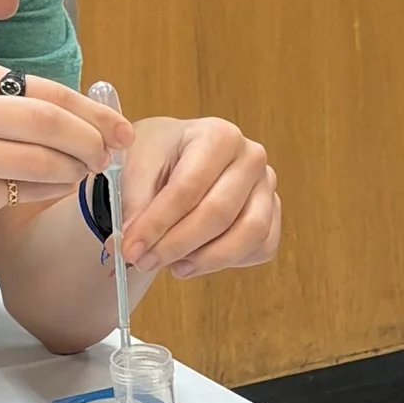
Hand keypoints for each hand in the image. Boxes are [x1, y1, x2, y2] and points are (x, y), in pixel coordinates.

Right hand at [0, 63, 127, 249]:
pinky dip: (50, 191)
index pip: (47, 90)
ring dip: (73, 171)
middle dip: (90, 142)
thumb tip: (96, 121)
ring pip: (41, 159)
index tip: (122, 131)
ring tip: (80, 174)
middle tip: (106, 158)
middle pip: (49, 122)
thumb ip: (20, 107)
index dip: (93, 113)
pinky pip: (23, 191)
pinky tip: (53, 189)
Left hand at [116, 116, 282, 283]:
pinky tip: (198, 260)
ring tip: (174, 266)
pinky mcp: (273, 214)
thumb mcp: (136, 167)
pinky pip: (262, 248)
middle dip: (178, 245)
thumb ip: (134, 205)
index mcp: (218, 135)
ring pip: (249, 234)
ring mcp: (267, 187)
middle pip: (219, 213)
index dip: (157, 224)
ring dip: (208, 260)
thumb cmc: (159, 155)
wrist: (177, 153)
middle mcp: (251, 157)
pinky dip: (231, 262)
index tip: (130, 249)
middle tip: (145, 262)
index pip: (188, 188)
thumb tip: (133, 248)